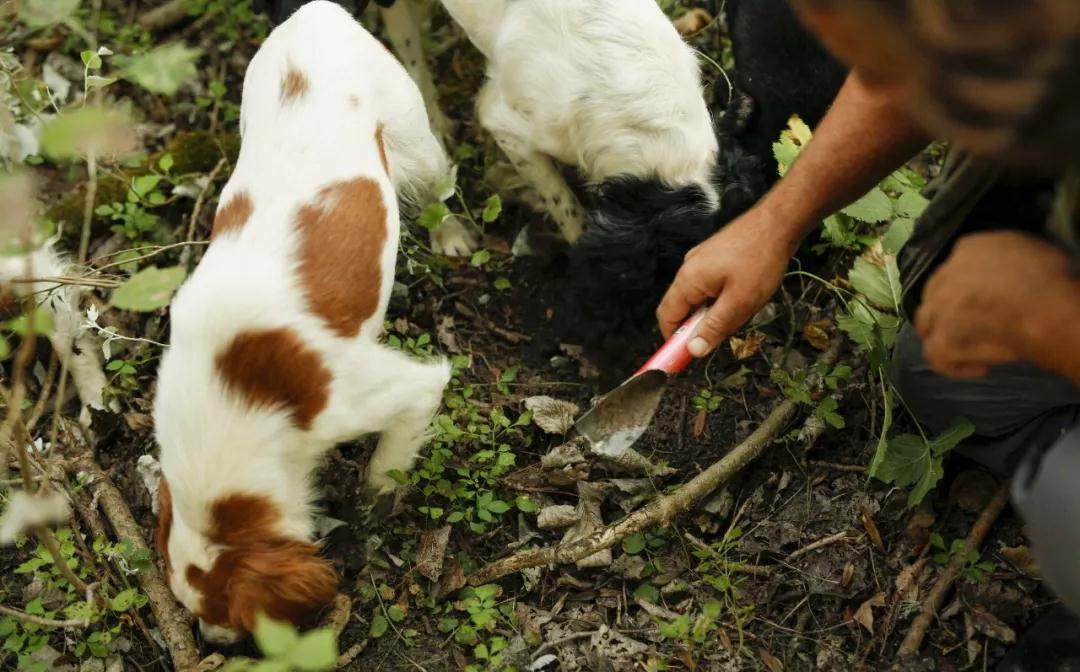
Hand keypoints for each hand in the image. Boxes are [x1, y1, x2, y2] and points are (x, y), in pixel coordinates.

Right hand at [656, 205, 797, 356]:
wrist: (778, 221)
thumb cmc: (760, 260)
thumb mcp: (739, 302)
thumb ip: (714, 327)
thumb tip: (693, 350)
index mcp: (688, 280)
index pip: (666, 317)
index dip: (672, 341)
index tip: (685, 359)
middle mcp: (688, 268)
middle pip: (680, 307)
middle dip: (697, 326)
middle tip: (722, 335)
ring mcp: (700, 260)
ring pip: (697, 297)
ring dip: (712, 312)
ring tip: (740, 311)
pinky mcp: (714, 255)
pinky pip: (708, 285)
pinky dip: (719, 298)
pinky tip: (742, 296)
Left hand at [915, 231, 1079, 378]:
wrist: (1046, 310)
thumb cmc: (1049, 279)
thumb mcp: (1029, 248)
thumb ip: (1006, 255)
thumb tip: (1007, 269)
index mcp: (968, 249)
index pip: (955, 266)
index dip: (967, 286)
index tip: (985, 298)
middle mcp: (945, 276)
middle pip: (935, 294)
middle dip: (949, 309)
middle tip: (974, 323)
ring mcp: (938, 309)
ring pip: (926, 322)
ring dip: (943, 334)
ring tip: (968, 345)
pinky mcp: (941, 340)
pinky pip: (935, 356)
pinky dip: (955, 366)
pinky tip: (981, 369)